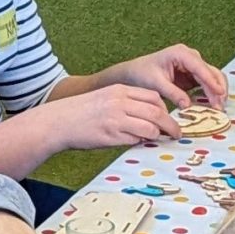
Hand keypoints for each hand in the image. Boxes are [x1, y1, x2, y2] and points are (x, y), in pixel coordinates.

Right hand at [54, 84, 178, 149]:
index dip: (165, 109)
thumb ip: (125, 105)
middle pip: (157, 111)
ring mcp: (116, 118)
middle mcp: (119, 102)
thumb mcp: (104, 99)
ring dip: (158, 135)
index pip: (153, 96)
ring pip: (150, 126)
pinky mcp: (111, 134)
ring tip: (161, 140)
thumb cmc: (80, 113)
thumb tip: (148, 119)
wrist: (57, 122)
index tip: (167, 118)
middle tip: (176, 134)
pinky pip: (135, 139)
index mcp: (119, 90)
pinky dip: (141, 142)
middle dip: (171, 124)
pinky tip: (138, 143)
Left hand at [103, 44, 228, 108]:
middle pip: (211, 72)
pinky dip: (212, 93)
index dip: (211, 81)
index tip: (219, 93)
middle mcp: (190, 56)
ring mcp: (193, 65)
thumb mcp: (156, 83)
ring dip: (217, 92)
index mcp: (180, 53)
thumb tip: (188, 105)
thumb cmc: (142, 73)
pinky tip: (213, 105)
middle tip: (220, 107)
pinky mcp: (193, 75)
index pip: (200, 67)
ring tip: (219, 108)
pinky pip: (207, 83)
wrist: (134, 73)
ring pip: (213, 77)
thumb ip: (172, 93)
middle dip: (217, 89)